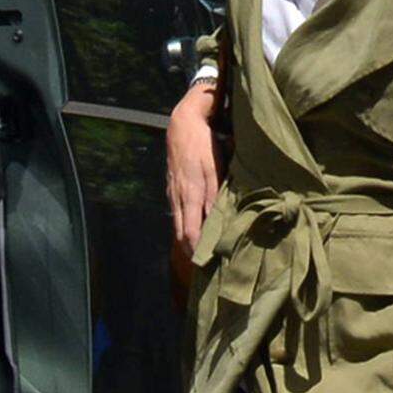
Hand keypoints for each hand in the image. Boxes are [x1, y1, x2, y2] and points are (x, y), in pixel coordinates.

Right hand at [166, 84, 222, 257]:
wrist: (182, 123)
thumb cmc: (204, 143)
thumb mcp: (214, 166)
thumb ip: (215, 193)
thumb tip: (219, 219)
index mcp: (191, 194)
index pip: (191, 233)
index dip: (198, 251)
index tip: (209, 266)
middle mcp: (179, 198)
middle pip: (183, 235)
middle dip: (192, 253)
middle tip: (206, 270)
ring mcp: (173, 194)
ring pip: (179, 226)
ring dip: (187, 242)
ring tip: (199, 258)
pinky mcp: (172, 189)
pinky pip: (177, 215)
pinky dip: (184, 227)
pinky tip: (192, 234)